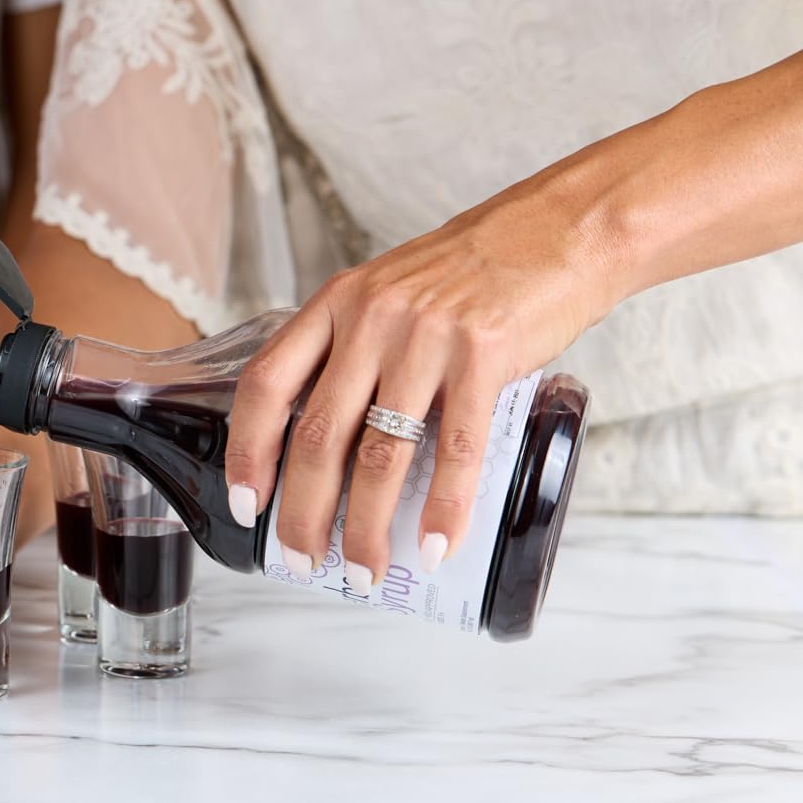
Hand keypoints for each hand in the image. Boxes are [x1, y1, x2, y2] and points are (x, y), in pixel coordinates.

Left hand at [222, 176, 631, 592]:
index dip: (248, 451)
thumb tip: (330, 435)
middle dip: (302, 511)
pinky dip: (445, 509)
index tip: (246, 502)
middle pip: (318, 434)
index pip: (267, 384)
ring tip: (364, 570)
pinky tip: (437, 546)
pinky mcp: (484, 357)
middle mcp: (371, 319)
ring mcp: (426, 339)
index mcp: (336, 303)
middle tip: (300, 560)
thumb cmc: (471, 270)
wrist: (557, 231)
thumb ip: (353, 348)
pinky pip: (457, 450)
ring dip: (367, 526)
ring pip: (381, 453)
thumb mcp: (388, 291)